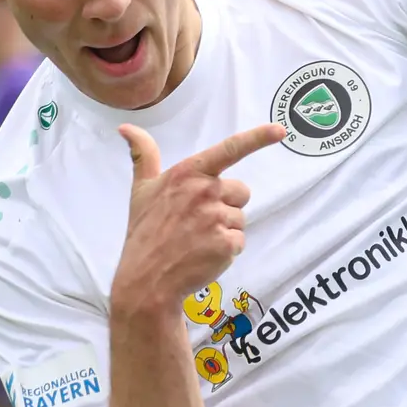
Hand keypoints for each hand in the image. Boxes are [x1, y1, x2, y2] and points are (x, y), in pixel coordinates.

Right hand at [111, 123, 285, 316]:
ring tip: (197, 240)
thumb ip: (142, 155)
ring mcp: (216, 217)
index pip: (229, 149)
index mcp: (187, 173)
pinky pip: (240, 240)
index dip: (258, 138)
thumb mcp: (141, 189)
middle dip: (226, 205)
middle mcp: (204, 190)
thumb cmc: (145, 231)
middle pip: (241, 191)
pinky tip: (203, 254)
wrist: (146, 279)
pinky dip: (226, 250)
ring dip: (225, 229)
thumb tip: (126, 127)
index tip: (280, 130)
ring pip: (240, 218)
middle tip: (198, 221)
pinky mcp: (226, 242)